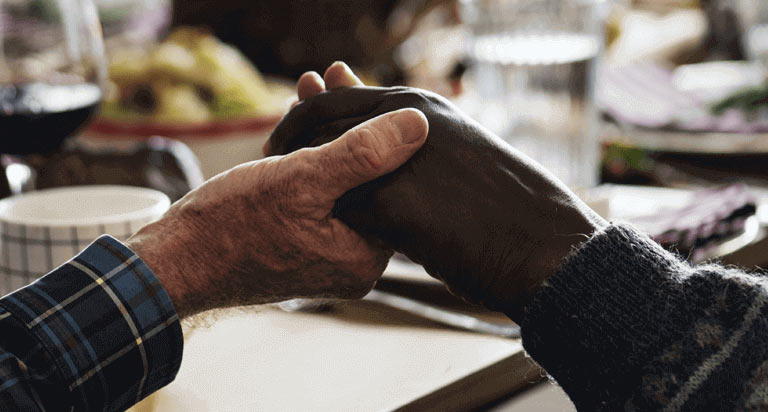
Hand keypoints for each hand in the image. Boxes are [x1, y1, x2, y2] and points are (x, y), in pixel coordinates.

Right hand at [126, 103, 427, 318]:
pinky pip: (313, 194)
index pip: (393, 185)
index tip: (361, 85)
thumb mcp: (303, 181)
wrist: (173, 262)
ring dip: (322, 135)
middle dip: (346, 125)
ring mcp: (324, 254)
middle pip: (363, 180)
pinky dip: (304, 159)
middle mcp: (350, 261)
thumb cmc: (232, 227)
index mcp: (364, 257)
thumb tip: (418, 125)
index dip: (380, 132)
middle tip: (332, 78)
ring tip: (309, 88)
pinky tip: (292, 124)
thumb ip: (363, 155)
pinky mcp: (299, 243)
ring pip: (336, 182)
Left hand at [266, 65, 605, 320]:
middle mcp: (405, 124)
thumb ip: (429, 147)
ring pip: (325, 161)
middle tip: (271, 154)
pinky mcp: (394, 205)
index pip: (343, 99)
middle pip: (322, 123)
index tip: (289, 128)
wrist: (549, 247)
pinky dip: (323, 217)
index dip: (310, 113)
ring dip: (300, 175)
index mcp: (423, 109)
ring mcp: (397, 161)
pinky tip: (311, 231)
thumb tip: (408, 149)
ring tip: (280, 189)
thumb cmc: (514, 208)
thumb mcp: (466, 156)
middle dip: (292, 136)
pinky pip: (340, 208)